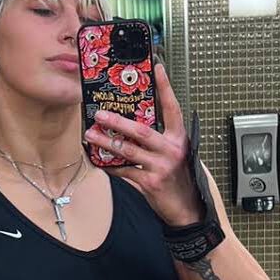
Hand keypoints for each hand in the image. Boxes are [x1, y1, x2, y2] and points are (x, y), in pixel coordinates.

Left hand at [83, 63, 203, 226]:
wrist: (189, 210)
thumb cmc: (181, 179)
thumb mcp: (178, 154)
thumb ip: (162, 139)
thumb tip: (136, 123)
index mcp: (180, 139)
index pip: (173, 108)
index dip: (165, 88)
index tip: (157, 69)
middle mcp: (171, 150)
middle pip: (141, 131)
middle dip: (118, 121)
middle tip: (100, 114)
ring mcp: (160, 167)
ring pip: (127, 151)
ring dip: (106, 142)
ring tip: (91, 135)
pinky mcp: (149, 184)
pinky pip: (123, 171)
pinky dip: (109, 166)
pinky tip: (97, 160)